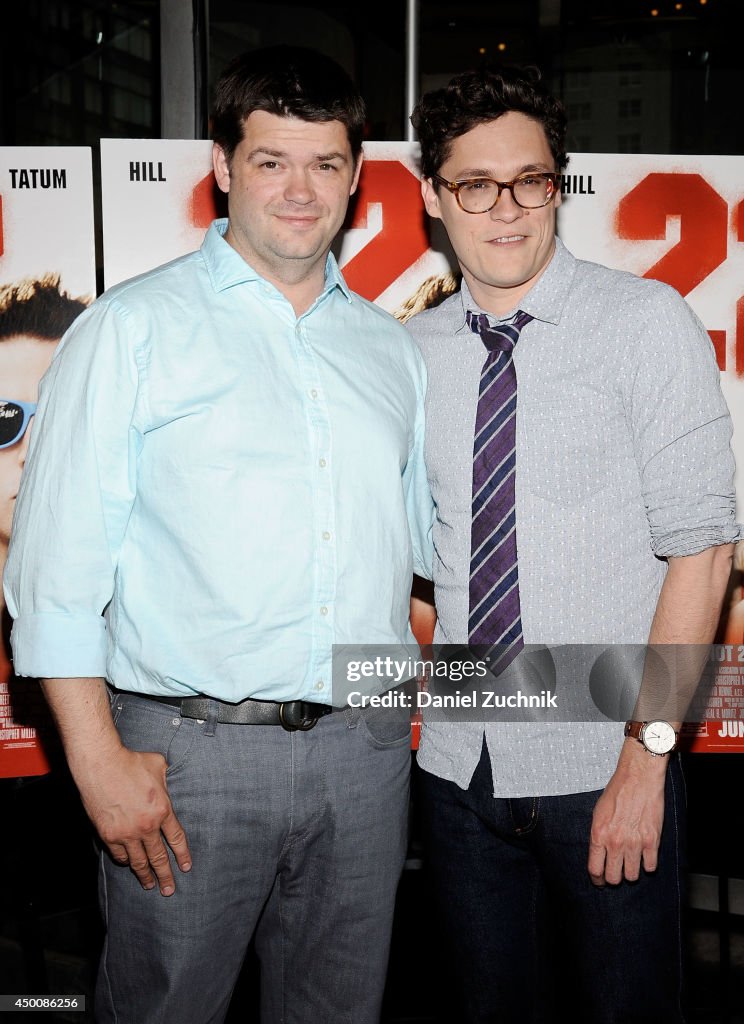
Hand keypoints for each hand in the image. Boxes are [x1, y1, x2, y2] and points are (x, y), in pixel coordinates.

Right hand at [75, 745, 190, 895]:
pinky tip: (129, 865)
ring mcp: (126, 833)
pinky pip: (119, 855)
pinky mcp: (108, 835)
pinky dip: (125, 862)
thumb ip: (167, 779)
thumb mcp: (159, 766)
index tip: (186, 867)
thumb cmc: (131, 762)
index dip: (182, 855)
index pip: (176, 839)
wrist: (102, 765)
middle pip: (159, 857)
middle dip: (165, 875)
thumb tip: (171, 778)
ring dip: (145, 875)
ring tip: (149, 885)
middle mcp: (146, 826)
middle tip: (169, 890)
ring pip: (138, 861)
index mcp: (162, 810)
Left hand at [587, 742, 665, 885]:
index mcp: (599, 834)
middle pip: (614, 878)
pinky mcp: (652, 841)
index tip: (600, 881)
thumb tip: (599, 854)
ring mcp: (635, 843)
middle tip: (617, 872)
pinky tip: (645, 855)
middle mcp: (615, 842)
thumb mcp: (598, 812)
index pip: (595, 870)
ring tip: (631, 862)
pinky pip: (650, 866)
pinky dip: (648, 864)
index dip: (597, 880)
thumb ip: (598, 835)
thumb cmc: (617, 791)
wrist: (638, 778)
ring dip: (631, 871)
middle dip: (614, 878)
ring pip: (632, 876)